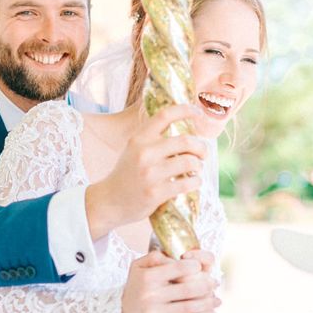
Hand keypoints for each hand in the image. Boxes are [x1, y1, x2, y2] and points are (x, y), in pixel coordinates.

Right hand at [85, 104, 206, 239]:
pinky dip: (196, 182)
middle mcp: (144, 153)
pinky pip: (186, 183)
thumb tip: (184, 131)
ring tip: (197, 169)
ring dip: (199, 165)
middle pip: (185, 141)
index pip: (165, 116)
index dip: (186, 110)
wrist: (109, 201)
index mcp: (139, 138)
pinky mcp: (155, 193)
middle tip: (203, 153)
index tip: (199, 113)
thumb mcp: (133, 149)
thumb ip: (153, 139)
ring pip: (189, 162)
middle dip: (201, 147)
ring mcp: (150, 173)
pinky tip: (194, 182)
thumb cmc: (126, 174)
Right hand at [121, 249, 219, 312]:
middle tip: (215, 283)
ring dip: (207, 304)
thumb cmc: (135, 286)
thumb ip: (157, 256)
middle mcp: (151, 295)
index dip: (195, 266)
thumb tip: (178, 257)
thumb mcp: (139, 266)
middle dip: (207, 285)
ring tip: (216, 301)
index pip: (180, 268)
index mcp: (148, 277)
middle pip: (189, 288)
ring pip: (190, 307)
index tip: (200, 267)